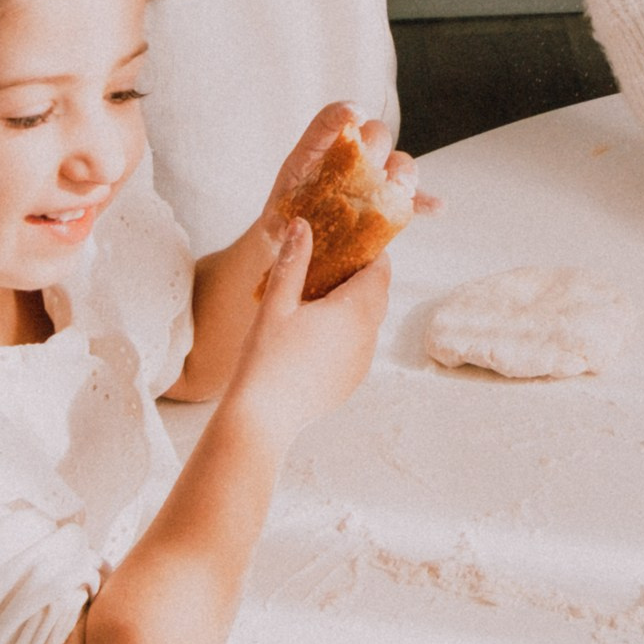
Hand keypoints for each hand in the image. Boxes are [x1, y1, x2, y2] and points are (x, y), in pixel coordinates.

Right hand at [223, 218, 387, 444]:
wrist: (263, 419)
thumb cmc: (266, 359)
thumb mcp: (275, 304)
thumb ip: (293, 262)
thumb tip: (303, 224)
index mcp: (354, 312)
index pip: (380, 271)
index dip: (371, 253)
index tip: (350, 241)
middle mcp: (367, 337)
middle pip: (378, 295)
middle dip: (361, 276)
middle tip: (329, 263)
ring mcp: (362, 362)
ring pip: (369, 322)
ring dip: (354, 305)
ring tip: (318, 295)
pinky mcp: (351, 380)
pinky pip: (358, 346)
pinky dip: (347, 331)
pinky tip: (315, 331)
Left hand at [263, 104, 430, 227]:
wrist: (300, 243)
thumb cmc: (285, 225)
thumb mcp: (275, 222)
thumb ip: (279, 223)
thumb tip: (291, 227)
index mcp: (315, 154)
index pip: (328, 121)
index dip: (342, 112)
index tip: (354, 115)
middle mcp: (348, 158)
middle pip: (375, 134)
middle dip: (378, 146)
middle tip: (374, 167)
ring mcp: (371, 178)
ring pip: (397, 161)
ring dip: (404, 173)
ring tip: (401, 189)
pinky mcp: (386, 202)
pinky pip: (410, 197)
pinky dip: (424, 200)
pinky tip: (436, 207)